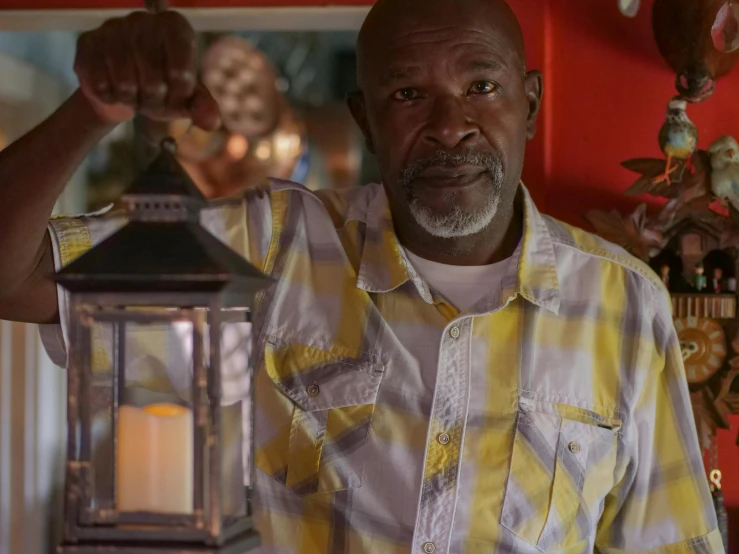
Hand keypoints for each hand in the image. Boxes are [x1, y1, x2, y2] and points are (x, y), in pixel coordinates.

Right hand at [74, 11, 219, 130]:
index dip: (178, 97)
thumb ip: (203, 107)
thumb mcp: (187, 99)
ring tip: (134, 92)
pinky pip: (100, 85)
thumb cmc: (163, 89)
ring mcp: (112, 28)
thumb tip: (211, 122)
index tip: (174, 93)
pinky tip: (113, 89)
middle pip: (153, 83)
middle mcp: (144, 19)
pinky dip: (110, 98)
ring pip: (125, 85)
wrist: (123, 91)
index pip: (182, 75)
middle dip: (154, 102)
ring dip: (131, 101)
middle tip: (151, 98)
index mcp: (175, 27)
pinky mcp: (87, 42)